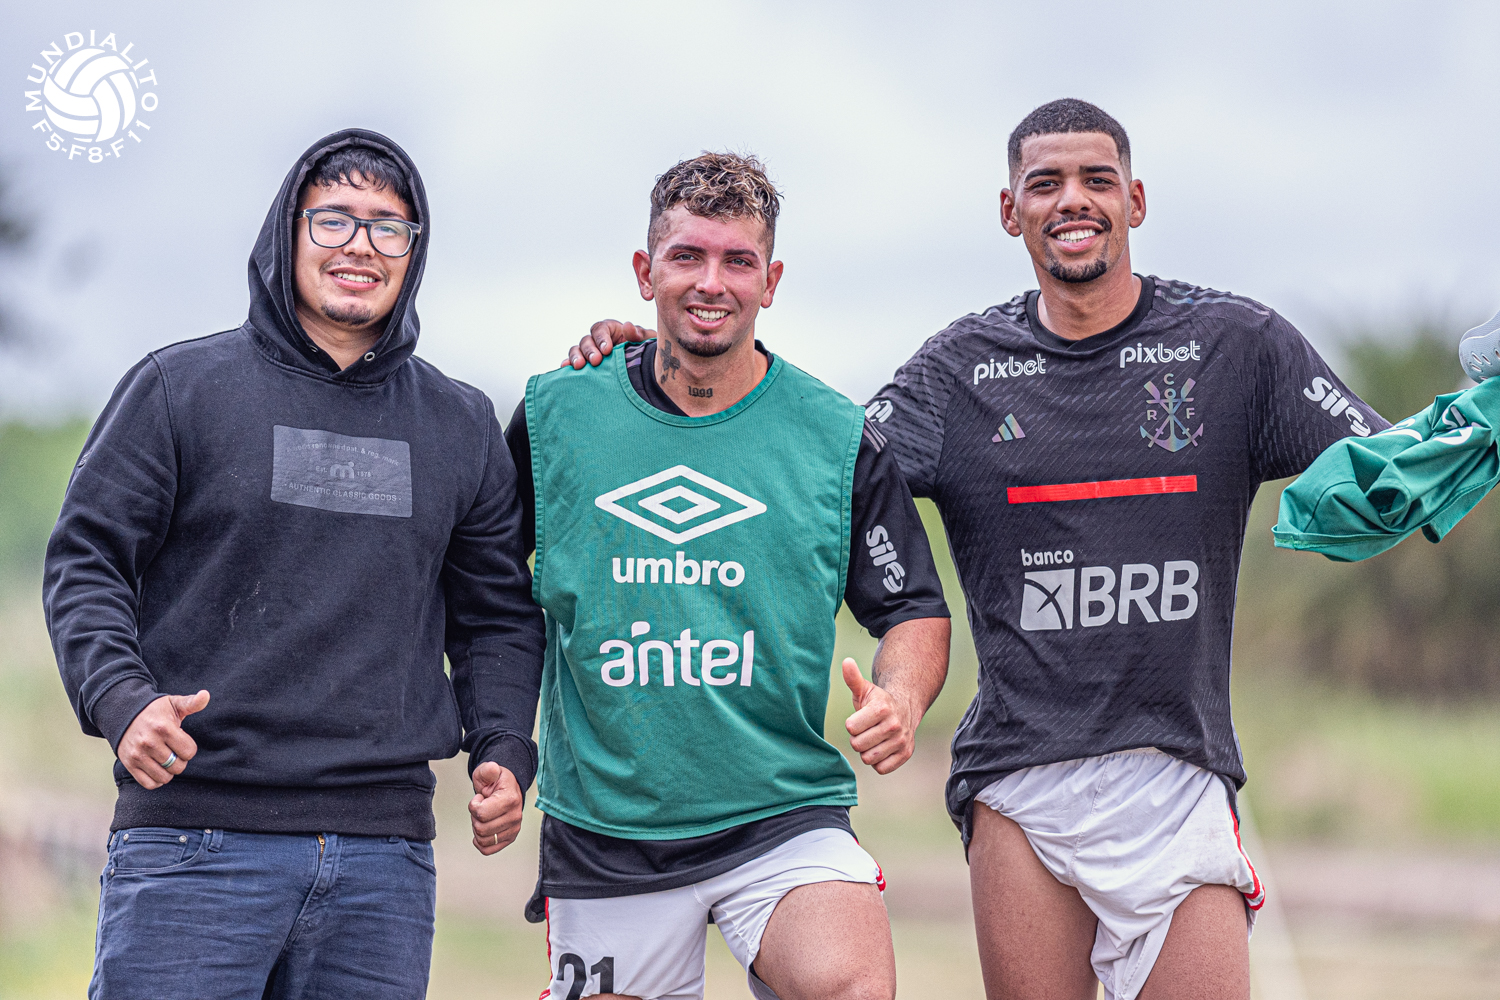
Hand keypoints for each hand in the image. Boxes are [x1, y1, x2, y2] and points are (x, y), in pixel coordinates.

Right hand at [117, 690, 209, 789]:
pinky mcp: (129, 764)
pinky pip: (148, 783)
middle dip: (180, 761)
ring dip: (169, 772)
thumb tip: (206, 694)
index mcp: (163, 728)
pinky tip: (157, 769)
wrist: (123, 713)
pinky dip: (156, 780)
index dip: (189, 749)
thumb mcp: (174, 703)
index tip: (182, 742)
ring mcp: (137, 755)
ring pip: (164, 777)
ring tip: (166, 760)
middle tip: (174, 752)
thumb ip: (192, 703)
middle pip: (177, 766)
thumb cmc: (154, 710)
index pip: (188, 751)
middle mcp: (149, 742)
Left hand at [469, 762, 522, 854]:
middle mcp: (515, 816)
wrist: (507, 788)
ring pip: (482, 840)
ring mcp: (514, 829)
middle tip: (482, 806)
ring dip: (478, 828)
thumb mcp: (488, 771)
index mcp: (510, 799)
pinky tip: (483, 829)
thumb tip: (492, 768)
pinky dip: (480, 842)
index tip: (480, 798)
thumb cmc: (496, 781)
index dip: (474, 805)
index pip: (481, 814)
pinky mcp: (510, 838)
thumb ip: (488, 770)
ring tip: (485, 816)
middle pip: (480, 829)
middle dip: (475, 817)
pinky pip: (488, 849)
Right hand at [563, 319, 652, 368]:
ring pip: (577, 351)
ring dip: (576, 357)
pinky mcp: (585, 366)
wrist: (644, 372)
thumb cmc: (645, 351)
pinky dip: (568, 365)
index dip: (601, 338)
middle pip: (586, 340)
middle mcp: (597, 340)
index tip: (607, 350)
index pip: (600, 329)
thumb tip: (628, 326)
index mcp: (610, 330)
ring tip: (580, 366)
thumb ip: (638, 334)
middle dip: (589, 350)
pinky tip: (566, 370)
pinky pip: (573, 364)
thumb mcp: (646, 340)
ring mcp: (590, 353)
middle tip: (596, 361)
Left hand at [842, 658, 916, 774]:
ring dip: (867, 751)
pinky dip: (878, 761)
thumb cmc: (878, 702)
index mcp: (881, 708)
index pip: (851, 728)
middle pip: (858, 745)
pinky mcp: (906, 754)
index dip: (852, 725)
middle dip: (857, 739)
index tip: (859, 719)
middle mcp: (894, 725)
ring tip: (873, 738)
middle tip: (866, 730)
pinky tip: (882, 748)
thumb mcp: (865, 689)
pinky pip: (881, 768)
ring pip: (868, 758)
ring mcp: (902, 740)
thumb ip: (853, 678)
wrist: (905, 709)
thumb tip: (846, 661)